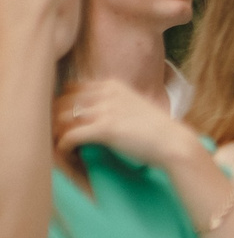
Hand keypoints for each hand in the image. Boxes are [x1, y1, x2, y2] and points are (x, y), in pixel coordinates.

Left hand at [55, 78, 195, 169]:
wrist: (175, 143)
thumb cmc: (157, 130)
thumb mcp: (133, 105)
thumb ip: (111, 102)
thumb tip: (88, 112)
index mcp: (112, 85)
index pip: (71, 88)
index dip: (62, 104)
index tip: (63, 120)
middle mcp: (107, 93)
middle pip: (62, 102)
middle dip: (54, 119)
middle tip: (55, 135)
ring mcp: (106, 109)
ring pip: (62, 118)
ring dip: (56, 134)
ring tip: (59, 146)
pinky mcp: (105, 129)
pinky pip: (70, 136)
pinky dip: (64, 146)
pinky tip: (67, 153)